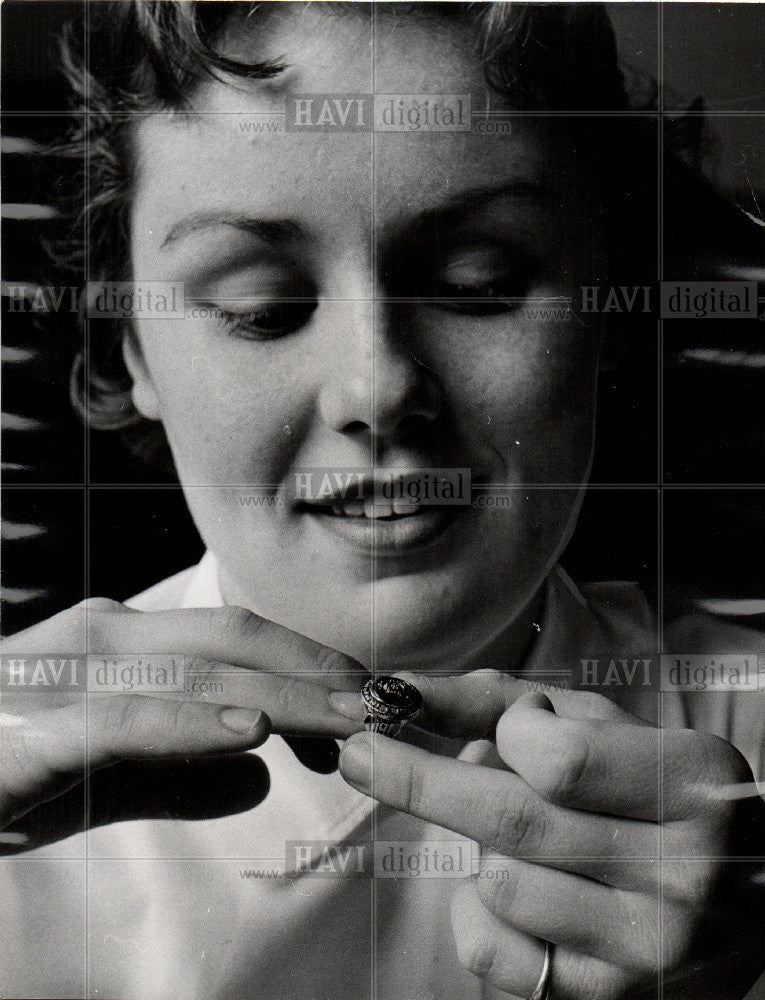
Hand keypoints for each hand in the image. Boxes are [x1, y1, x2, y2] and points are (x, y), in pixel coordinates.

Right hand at [0, 599, 364, 848]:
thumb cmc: (2, 768)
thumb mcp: (105, 773)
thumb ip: (177, 769)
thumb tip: (258, 769)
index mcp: (123, 644)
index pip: (239, 641)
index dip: (312, 662)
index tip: (372, 697)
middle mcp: (101, 642)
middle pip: (235, 645)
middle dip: (319, 671)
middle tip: (391, 705)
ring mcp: (67, 677)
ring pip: (197, 673)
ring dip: (284, 693)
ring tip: (353, 717)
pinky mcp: (36, 729)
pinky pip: (126, 720)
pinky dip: (191, 723)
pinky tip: (251, 733)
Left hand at [338, 670, 764, 998]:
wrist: (741, 895)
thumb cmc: (655, 791)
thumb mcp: (603, 727)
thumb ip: (504, 701)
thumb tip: (403, 691)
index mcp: (693, 788)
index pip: (559, 761)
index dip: (514, 734)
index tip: (508, 729)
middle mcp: (681, 878)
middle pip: (510, 822)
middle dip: (415, 777)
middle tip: (360, 750)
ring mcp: (645, 952)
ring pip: (495, 882)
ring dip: (478, 846)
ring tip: (523, 834)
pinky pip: (488, 949)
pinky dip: (474, 907)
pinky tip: (516, 886)